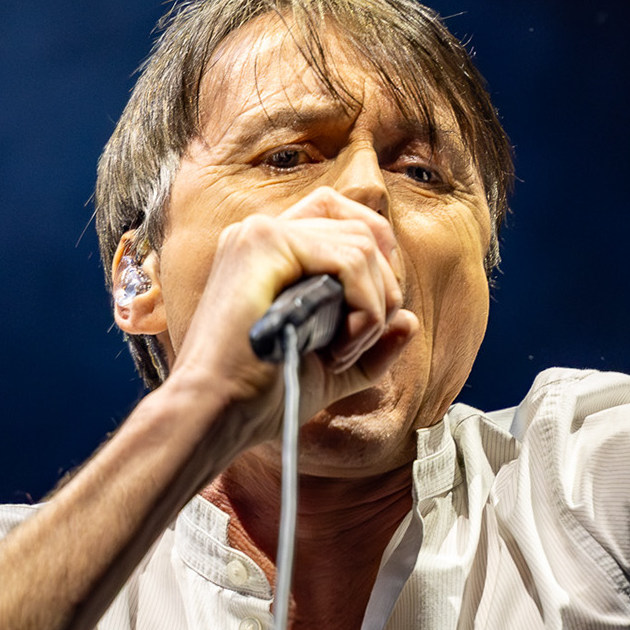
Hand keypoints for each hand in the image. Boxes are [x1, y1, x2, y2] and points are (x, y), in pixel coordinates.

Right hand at [167, 186, 419, 442]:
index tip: (377, 310)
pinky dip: (364, 309)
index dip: (375, 254)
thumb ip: (373, 345)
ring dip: (372, 307)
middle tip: (357, 343)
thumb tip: (411, 320)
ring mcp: (259, 234)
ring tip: (342, 353)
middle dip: (382, 288)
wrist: (218, 416)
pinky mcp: (263, 244)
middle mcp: (261, 233)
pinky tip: (338, 350)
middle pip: (360, 227)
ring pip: (362, 245)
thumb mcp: (331, 369)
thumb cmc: (264, 396)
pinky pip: (349, 260)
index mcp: (269, 252)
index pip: (340, 214)